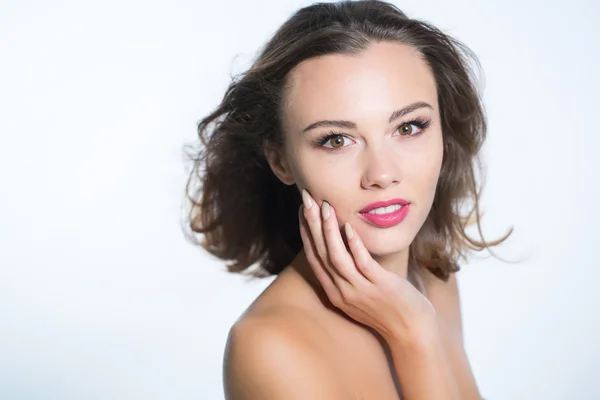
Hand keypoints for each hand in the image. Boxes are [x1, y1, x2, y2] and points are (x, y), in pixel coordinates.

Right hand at [298, 189, 436, 342]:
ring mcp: (360, 290)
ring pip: (337, 257)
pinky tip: (349, 227)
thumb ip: (348, 274)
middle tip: (306, 199)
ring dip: (329, 231)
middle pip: (320, 254)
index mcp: (335, 292)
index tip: (303, 210)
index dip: (306, 232)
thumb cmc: (388, 308)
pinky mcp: (379, 287)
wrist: (411, 332)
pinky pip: (362, 263)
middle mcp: (342, 291)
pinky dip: (354, 245)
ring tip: (325, 207)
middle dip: (311, 224)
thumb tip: (344, 246)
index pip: (314, 258)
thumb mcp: (360, 292)